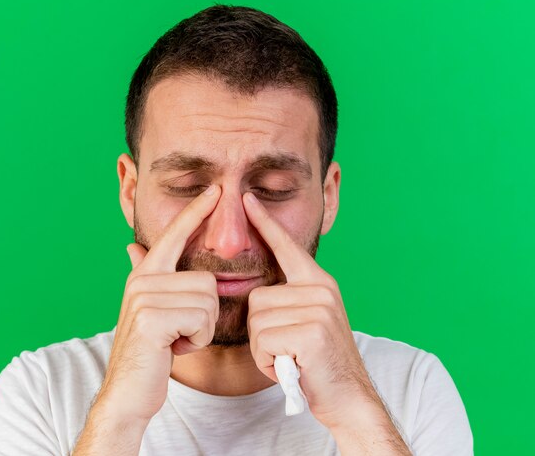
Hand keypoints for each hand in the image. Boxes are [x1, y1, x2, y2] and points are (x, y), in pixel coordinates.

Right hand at [95, 184, 221, 423]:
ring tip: (177, 339)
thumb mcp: (148, 310)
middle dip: (205, 314)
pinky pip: (201, 318)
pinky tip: (175, 348)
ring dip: (201, 328)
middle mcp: (142, 280)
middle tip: (180, 332)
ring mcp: (144, 298)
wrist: (129, 392)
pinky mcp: (151, 319)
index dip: (196, 211)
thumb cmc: (149, 352)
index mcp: (145, 274)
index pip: (175, 235)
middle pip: (207, 280)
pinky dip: (197, 339)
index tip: (216, 190)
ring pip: (208, 299)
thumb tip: (132, 245)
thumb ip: (146, 275)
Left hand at [242, 191, 383, 428]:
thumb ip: (289, 299)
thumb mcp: (307, 320)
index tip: (247, 200)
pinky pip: (264, 342)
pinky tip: (291, 367)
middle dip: (262, 332)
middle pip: (257, 299)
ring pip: (257, 322)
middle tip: (287, 349)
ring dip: (266, 349)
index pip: (286, 246)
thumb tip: (260, 290)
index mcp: (318, 282)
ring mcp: (318, 309)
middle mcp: (320, 289)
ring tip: (291, 357)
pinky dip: (269, 361)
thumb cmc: (318, 360)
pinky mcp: (311, 332)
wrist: (348, 396)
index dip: (264, 223)